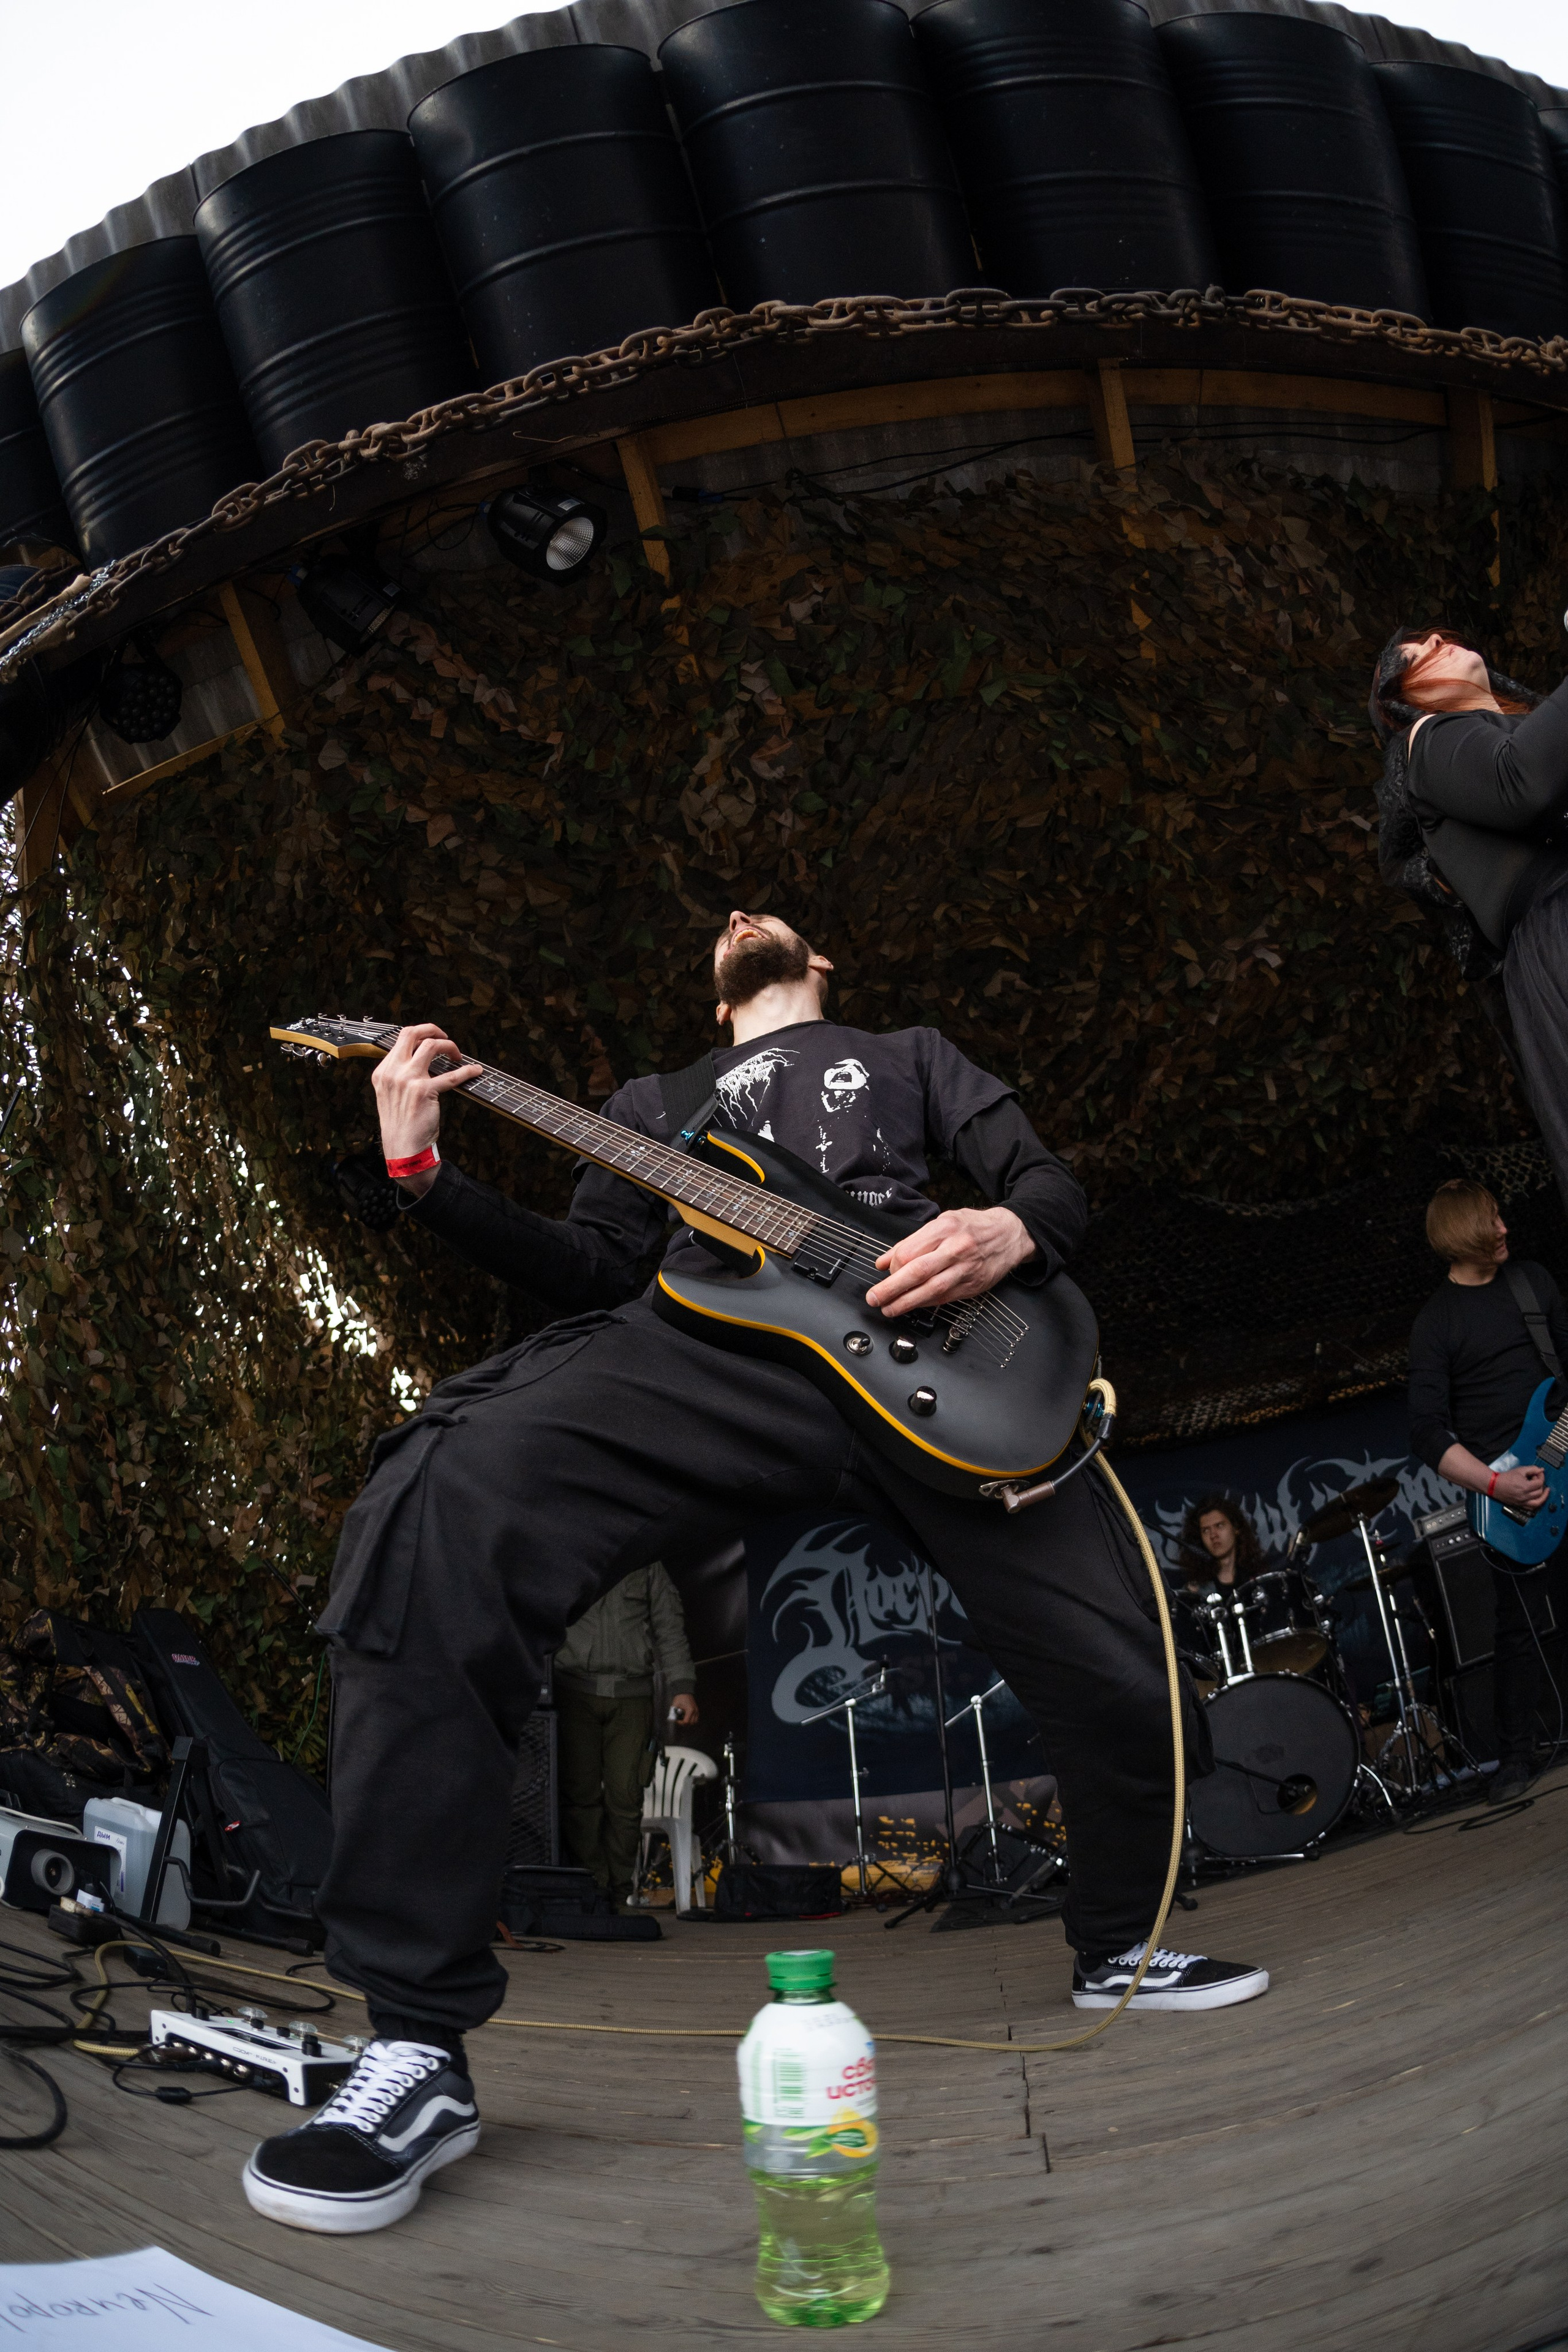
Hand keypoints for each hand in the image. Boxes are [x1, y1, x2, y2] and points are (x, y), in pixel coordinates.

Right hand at [370, 1022, 480, 1197]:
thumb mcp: (390, 1096)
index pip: (401, 1039)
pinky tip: (475, 1071)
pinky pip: (451, 1075)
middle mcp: (392, 1072)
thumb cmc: (401, 1125)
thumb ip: (400, 1076)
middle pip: (412, 1033)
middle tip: (447, 1039)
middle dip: (433, 1029)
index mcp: (382, 1072)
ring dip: (450, 1046)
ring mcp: (407, 1080)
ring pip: (431, 1045)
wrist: (403, 1150)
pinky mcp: (424, 1091)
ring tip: (458, 1056)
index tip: (434, 1040)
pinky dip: (467, 1071)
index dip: (421, 1035)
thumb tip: (421, 1060)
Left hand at [669, 1695, 698, 1725]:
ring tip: (683, 1719)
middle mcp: (695, 1711)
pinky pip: (696, 1718)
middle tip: (679, 1720)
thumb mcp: (675, 1705)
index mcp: (690, 1710)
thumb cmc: (680, 1697)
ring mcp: (696, 1710)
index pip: (686, 1721)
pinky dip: (692, 1720)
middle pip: (691, 1723)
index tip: (676, 1720)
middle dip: (684, 1723)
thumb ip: (673, 1713)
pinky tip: (687, 1717)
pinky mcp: (697, 1710)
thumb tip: (672, 1719)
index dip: (680, 1723)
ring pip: (694, 1722)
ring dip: (689, 1723)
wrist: (684, 1691)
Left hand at [866, 1206, 1035, 1317]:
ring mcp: (966, 1269)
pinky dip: (926, 1303)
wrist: (1010, 1234)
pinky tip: (913, 1306)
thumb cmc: (973, 1227)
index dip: (892, 1265)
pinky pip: (944, 1298)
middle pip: (918, 1272)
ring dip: (906, 1303)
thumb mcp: (942, 1222)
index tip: (882, 1273)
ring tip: (889, 1309)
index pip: (910, 1250)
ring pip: (931, 1290)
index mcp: (945, 1228)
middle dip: (892, 1288)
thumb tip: (883, 1261)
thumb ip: (912, 1242)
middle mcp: (956, 1248)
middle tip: (875, 1298)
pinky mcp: (973, 1286)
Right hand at [1492, 1466, 1546, 1512]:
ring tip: (1545, 1491)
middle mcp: (1525, 1496)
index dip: (1541, 1477)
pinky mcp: (1520, 1505)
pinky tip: (1538, 1499)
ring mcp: (1522, 1502)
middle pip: (1540, 1491)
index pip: (1540, 1483)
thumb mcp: (1519, 1470)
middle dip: (1541, 1484)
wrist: (1494, 1485)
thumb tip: (1541, 1470)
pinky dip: (1537, 1504)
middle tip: (1536, 1479)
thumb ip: (1532, 1469)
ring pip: (1539, 1502)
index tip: (1538, 1473)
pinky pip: (1532, 1507)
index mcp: (1525, 1487)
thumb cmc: (1506, 1477)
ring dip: (1543, 1496)